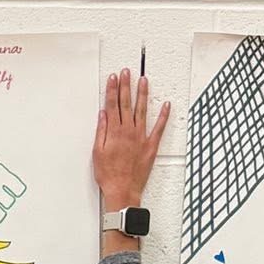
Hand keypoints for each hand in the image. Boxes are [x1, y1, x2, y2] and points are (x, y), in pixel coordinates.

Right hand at [94, 67, 169, 208]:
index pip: (112, 105)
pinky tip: (166, 105)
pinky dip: (163, 116)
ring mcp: (141, 137)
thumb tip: (103, 115)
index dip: (112, 89)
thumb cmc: (109, 176)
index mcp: (114, 132)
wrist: (122, 191)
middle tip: (126, 72)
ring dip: (142, 94)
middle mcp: (128, 131)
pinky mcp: (150, 146)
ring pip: (142, 110)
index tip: (113, 77)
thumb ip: (101, 131)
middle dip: (126, 85)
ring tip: (143, 80)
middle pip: (126, 103)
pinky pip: (158, 128)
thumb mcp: (97, 153)